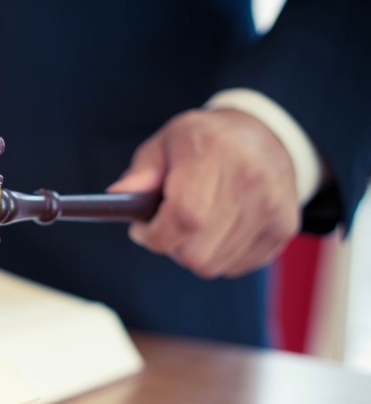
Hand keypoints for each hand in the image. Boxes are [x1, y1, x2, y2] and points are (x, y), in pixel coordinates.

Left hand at [107, 109, 299, 278]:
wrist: (264, 137)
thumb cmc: (201, 144)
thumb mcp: (164, 145)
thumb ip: (140, 174)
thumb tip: (116, 196)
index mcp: (214, 152)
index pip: (185, 216)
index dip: (156, 234)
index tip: (142, 230)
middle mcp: (251, 180)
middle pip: (195, 252)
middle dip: (170, 245)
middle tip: (165, 225)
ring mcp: (273, 206)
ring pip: (212, 265)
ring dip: (192, 251)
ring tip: (194, 222)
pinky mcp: (285, 228)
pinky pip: (234, 266)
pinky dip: (217, 255)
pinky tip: (217, 228)